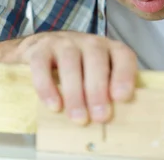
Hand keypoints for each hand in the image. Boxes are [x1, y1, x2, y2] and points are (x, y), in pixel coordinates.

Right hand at [15, 31, 136, 123]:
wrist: (40, 48)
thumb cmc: (77, 69)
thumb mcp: (97, 76)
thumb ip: (107, 91)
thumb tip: (114, 120)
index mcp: (108, 49)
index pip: (122, 55)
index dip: (124, 75)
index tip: (121, 98)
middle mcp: (88, 42)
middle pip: (95, 60)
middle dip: (98, 90)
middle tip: (100, 116)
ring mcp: (63, 43)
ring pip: (70, 62)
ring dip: (75, 93)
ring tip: (78, 118)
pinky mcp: (39, 50)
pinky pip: (42, 65)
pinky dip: (47, 87)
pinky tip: (54, 106)